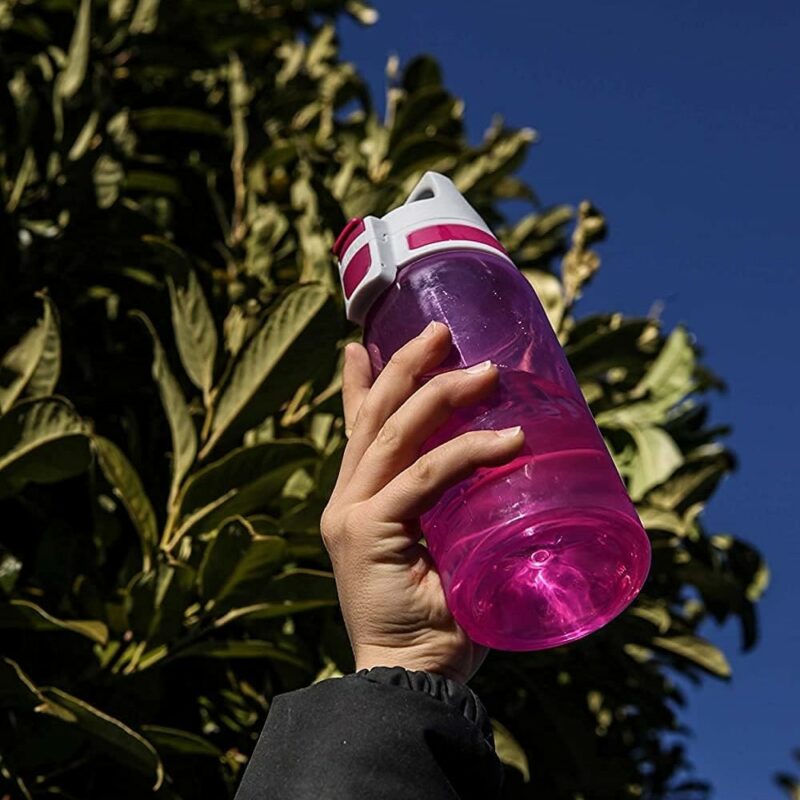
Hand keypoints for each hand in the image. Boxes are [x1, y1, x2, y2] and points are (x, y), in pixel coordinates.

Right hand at [320, 321, 524, 683]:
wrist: (407, 680)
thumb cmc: (436, 620)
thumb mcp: (439, 551)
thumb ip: (449, 514)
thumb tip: (502, 476)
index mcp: (357, 502)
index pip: (358, 429)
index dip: (360, 383)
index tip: (362, 343)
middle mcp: (345, 500)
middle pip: (374, 416)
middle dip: (406, 367)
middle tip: (440, 331)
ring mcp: (352, 514)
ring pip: (394, 434)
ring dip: (438, 393)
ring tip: (484, 371)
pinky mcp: (368, 533)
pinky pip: (422, 478)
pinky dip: (465, 454)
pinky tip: (506, 441)